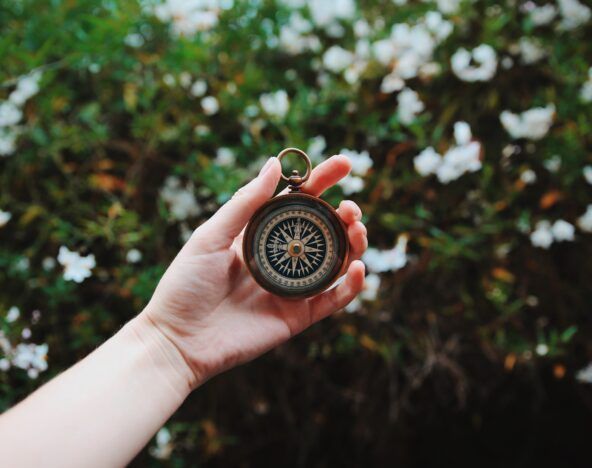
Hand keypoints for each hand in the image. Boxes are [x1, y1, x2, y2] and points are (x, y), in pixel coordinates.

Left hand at [139, 155, 367, 387]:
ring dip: (354, 243)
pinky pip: (332, 299)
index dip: (322, 181)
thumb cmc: (185, 285)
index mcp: (259, 234)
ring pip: (335, 261)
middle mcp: (280, 257)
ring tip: (357, 229)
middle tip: (351, 208)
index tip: (344, 164)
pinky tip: (358, 267)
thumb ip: (245, 203)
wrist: (177, 341)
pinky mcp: (297, 316)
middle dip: (344, 215)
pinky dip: (351, 285)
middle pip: (323, 230)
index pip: (298, 201)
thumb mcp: (210, 236)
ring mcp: (291, 286)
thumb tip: (275, 163)